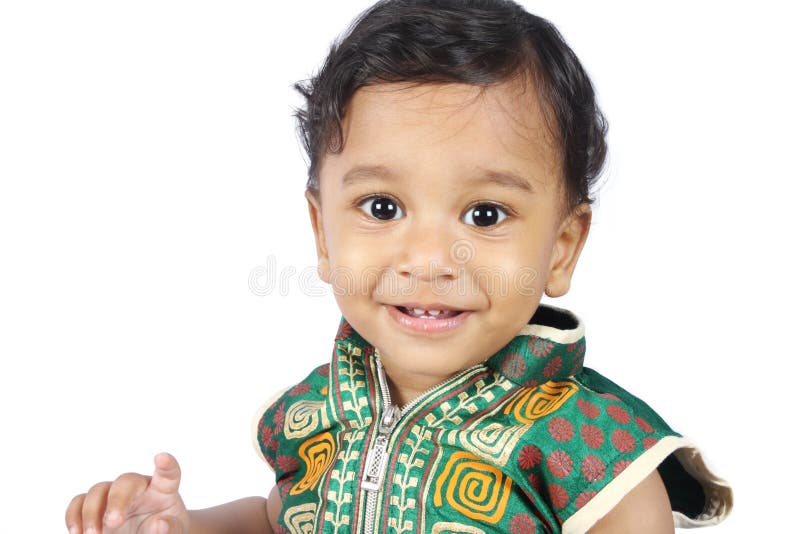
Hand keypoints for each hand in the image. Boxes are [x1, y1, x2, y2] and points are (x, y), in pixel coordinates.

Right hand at [65, 452, 190, 533]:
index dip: (166, 465)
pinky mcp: (96, 507)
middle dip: (117, 500)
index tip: (162, 458)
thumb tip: (159, 524)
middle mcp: (138, 488)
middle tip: (114, 522)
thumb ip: (170, 528)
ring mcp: (115, 496)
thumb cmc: (164, 529)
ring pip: (98, 490)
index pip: (168, 474)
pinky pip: (79, 502)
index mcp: (162, 490)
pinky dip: (74, 516)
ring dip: (92, 512)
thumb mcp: (174, 530)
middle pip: (126, 482)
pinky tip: (77, 532)